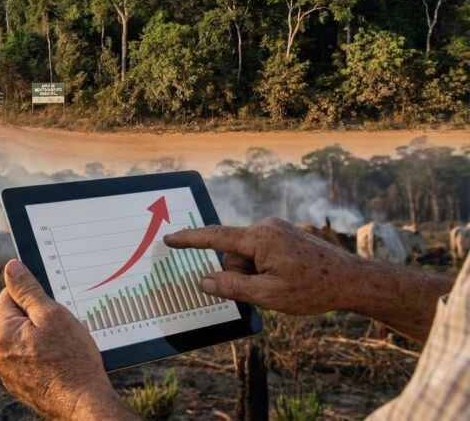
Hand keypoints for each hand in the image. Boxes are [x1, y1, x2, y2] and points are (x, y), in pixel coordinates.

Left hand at [0, 260, 134, 419]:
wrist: (83, 404)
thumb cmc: (71, 359)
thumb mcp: (51, 314)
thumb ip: (28, 289)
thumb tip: (11, 268)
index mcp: (0, 333)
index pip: (9, 296)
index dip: (33, 296)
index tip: (52, 306)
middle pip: (17, 319)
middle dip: (39, 319)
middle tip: (62, 329)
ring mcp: (8, 373)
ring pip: (25, 341)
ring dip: (42, 338)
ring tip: (64, 348)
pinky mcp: (21, 386)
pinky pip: (30, 360)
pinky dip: (44, 357)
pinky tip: (61, 362)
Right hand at [163, 217, 357, 314]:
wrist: (353, 280)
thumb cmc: (313, 289)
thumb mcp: (268, 295)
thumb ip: (232, 286)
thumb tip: (203, 281)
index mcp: (260, 238)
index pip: (215, 237)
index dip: (189, 240)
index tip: (169, 238)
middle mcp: (266, 227)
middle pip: (233, 253)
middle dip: (241, 273)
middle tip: (269, 289)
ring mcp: (277, 229)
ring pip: (247, 254)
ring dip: (255, 272)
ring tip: (284, 284)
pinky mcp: (285, 235)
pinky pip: (261, 252)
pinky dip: (265, 267)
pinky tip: (288, 278)